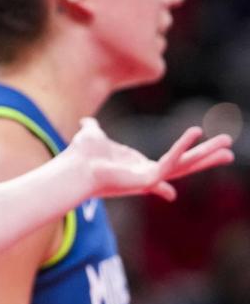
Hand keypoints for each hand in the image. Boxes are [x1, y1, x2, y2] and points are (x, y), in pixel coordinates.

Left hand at [70, 117, 233, 200]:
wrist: (74, 167)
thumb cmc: (81, 156)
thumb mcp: (92, 136)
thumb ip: (92, 129)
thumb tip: (85, 122)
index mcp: (139, 165)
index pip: (170, 163)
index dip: (186, 158)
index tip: (203, 162)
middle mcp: (147, 174)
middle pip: (184, 165)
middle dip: (207, 156)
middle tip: (229, 149)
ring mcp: (149, 179)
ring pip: (184, 166)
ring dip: (206, 155)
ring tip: (228, 145)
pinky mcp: (146, 180)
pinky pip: (169, 162)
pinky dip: (181, 147)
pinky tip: (195, 132)